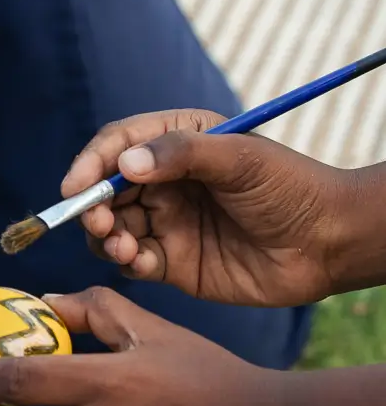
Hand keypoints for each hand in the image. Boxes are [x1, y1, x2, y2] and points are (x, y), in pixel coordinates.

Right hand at [62, 109, 349, 305]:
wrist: (329, 243)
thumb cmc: (292, 189)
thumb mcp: (241, 158)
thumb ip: (182, 154)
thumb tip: (124, 165)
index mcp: (179, 143)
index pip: (119, 144)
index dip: (91, 163)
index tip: (76, 185)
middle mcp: (165, 181)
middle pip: (104, 188)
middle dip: (90, 205)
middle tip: (96, 223)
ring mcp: (166, 222)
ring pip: (110, 227)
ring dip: (103, 237)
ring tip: (120, 246)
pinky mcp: (172, 261)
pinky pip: (132, 261)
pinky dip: (125, 262)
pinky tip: (140, 262)